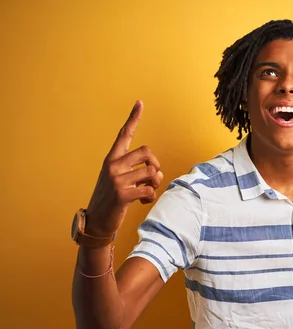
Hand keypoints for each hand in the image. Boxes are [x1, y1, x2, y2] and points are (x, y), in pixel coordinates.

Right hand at [85, 100, 163, 236]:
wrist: (97, 221)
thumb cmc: (112, 199)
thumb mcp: (118, 179)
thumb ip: (134, 170)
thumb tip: (156, 171)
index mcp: (111, 159)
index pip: (124, 134)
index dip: (133, 118)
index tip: (140, 102)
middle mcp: (112, 165)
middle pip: (147, 152)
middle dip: (156, 165)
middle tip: (153, 178)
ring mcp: (116, 179)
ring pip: (151, 172)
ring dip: (155, 184)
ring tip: (146, 192)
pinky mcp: (122, 194)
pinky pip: (149, 189)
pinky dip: (151, 196)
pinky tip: (143, 201)